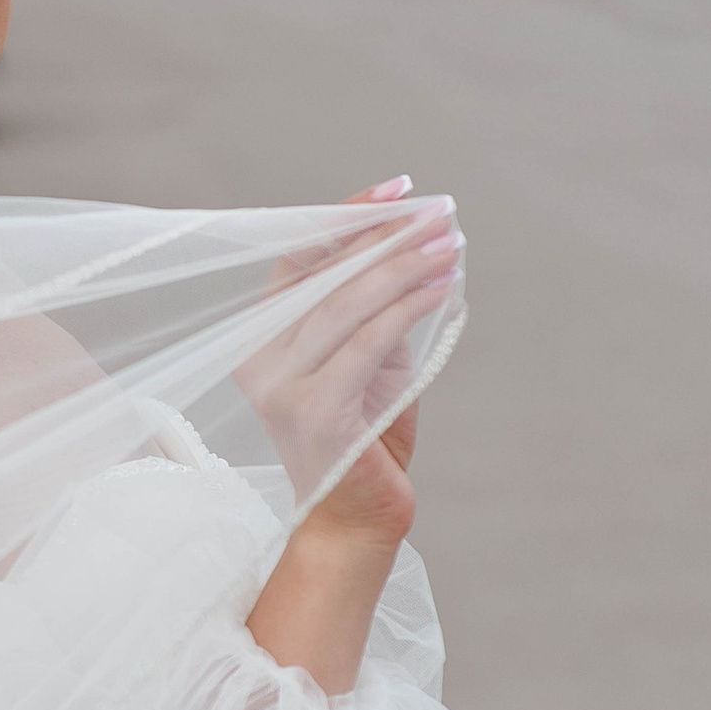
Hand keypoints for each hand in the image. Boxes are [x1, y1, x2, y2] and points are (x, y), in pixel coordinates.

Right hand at [236, 176, 461, 534]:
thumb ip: (375, 313)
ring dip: (405, 266)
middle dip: (386, 235)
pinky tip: (441, 286)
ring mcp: (282, 387)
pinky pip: (367, 344)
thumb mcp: (371, 363)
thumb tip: (413, 249)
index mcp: (263, 339)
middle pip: (325, 274)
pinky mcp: (315, 412)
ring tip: (449, 243)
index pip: (299, 258)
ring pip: (347, 304)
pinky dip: (407, 308)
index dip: (347, 217)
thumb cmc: (366, 441)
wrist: (356, 521)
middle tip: (438, 210)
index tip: (397, 188)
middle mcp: (261, 358)